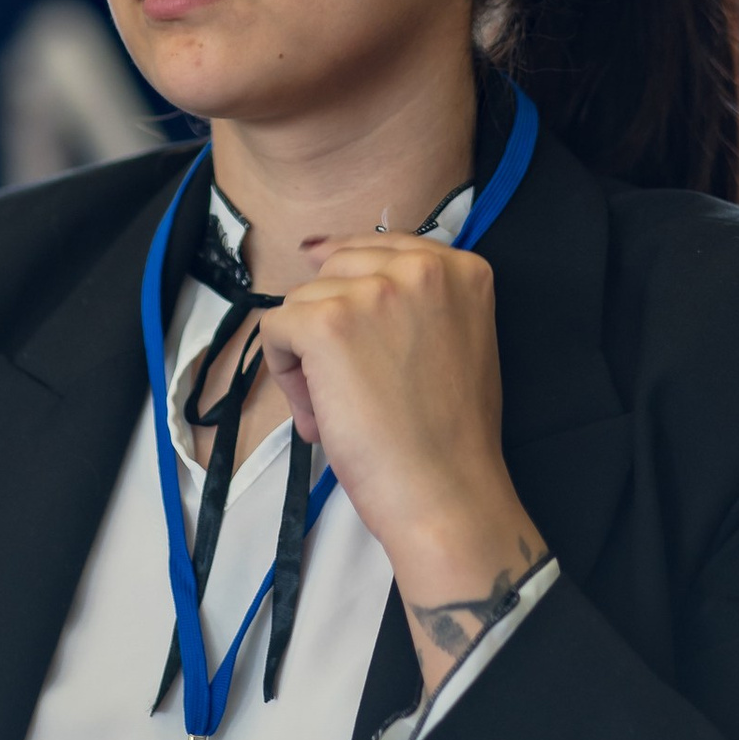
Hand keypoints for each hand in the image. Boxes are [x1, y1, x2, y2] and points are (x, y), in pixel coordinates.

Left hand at [255, 233, 545, 696]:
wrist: (446, 492)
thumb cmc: (450, 435)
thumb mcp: (456, 340)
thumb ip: (411, 298)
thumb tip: (318, 250)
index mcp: (463, 268)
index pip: (381, 247)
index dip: (352, 288)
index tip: (347, 330)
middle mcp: (422, 266)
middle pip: (335, 269)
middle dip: (329, 321)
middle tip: (350, 385)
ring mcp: (373, 291)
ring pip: (302, 302)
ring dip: (307, 357)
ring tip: (339, 411)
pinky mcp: (328, 322)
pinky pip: (275, 329)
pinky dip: (284, 374)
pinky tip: (319, 415)